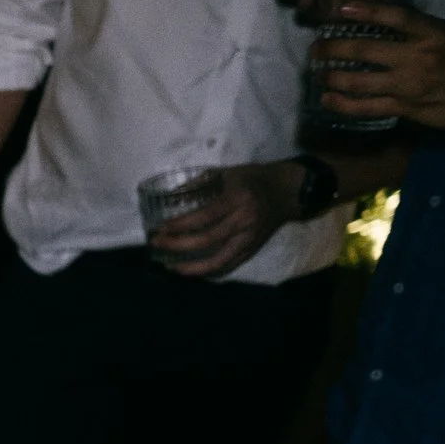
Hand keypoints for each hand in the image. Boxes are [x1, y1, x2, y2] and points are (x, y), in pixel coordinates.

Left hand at [147, 162, 296, 276]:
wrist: (287, 190)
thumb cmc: (253, 178)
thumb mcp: (228, 172)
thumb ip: (199, 183)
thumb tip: (169, 196)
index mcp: (238, 198)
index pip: (205, 216)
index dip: (181, 225)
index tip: (160, 229)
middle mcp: (245, 220)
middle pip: (208, 240)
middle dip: (178, 245)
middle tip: (156, 245)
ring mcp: (250, 237)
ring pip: (219, 260)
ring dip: (192, 268)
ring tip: (170, 267)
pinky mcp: (253, 248)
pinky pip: (229, 265)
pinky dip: (209, 271)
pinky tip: (191, 271)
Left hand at [316, 1, 444, 132]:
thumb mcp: (444, 35)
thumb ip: (415, 30)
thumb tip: (376, 20)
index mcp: (432, 34)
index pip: (399, 17)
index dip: (369, 11)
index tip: (343, 8)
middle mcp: (418, 58)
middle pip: (367, 51)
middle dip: (335, 49)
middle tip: (316, 48)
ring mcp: (409, 85)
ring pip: (360, 81)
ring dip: (333, 78)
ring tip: (318, 75)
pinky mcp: (404, 108)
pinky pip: (366, 107)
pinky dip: (342, 104)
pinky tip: (326, 100)